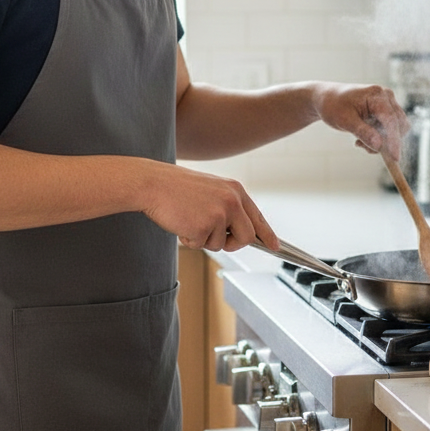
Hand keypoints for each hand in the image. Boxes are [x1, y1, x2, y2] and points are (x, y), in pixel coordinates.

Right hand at [141, 162, 278, 253]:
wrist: (153, 183)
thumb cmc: (178, 188)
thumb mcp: (211, 190)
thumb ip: (227, 207)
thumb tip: (238, 233)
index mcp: (235, 190)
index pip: (257, 217)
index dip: (267, 234)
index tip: (275, 247)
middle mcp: (232, 201)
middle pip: (247, 237)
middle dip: (233, 244)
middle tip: (212, 236)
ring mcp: (219, 214)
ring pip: (221, 244)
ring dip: (204, 239)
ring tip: (189, 219)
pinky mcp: (204, 226)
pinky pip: (201, 245)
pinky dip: (189, 240)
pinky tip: (181, 223)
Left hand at [311, 83, 409, 160]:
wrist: (327, 99)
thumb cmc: (334, 106)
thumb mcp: (344, 120)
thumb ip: (363, 132)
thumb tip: (379, 146)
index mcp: (377, 94)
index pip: (391, 120)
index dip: (394, 140)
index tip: (394, 158)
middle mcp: (386, 97)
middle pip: (399, 125)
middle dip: (386, 142)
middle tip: (361, 146)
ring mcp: (388, 104)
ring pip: (397, 130)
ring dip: (382, 142)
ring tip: (359, 142)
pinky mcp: (386, 112)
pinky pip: (390, 130)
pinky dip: (379, 139)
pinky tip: (361, 139)